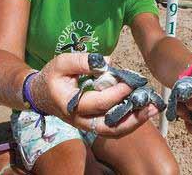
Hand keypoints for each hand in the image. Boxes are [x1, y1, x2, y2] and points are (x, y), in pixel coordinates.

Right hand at [30, 53, 158, 137]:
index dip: (116, 93)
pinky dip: (128, 122)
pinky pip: (112, 128)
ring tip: (152, 110)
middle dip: (132, 116)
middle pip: (108, 126)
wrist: (40, 94)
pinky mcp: (92, 124)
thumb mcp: (62, 63)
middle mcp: (79, 119)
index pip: (98, 102)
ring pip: (112, 131)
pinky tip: (141, 111)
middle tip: (150, 104)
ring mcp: (86, 124)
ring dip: (134, 122)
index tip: (130, 83)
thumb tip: (107, 63)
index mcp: (70, 104)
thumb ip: (82, 61)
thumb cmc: (52, 76)